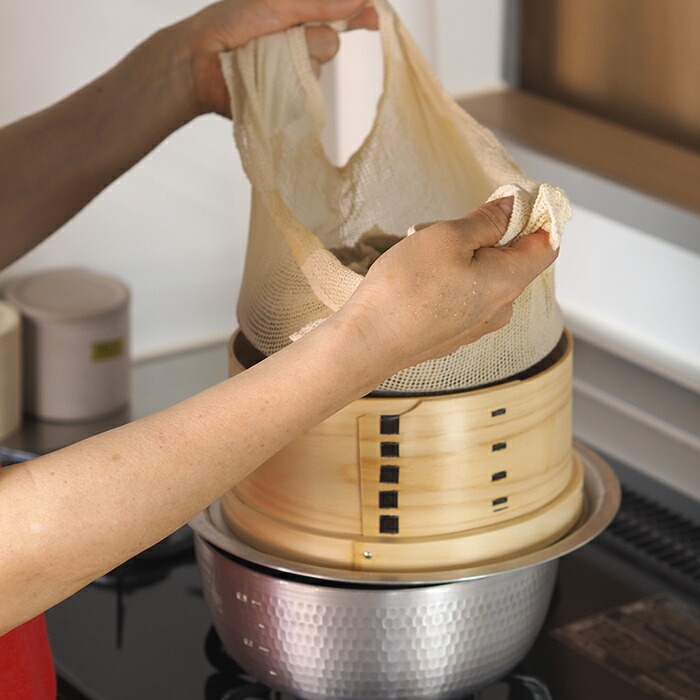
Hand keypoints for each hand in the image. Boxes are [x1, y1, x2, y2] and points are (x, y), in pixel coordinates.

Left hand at [174, 0, 377, 115]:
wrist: (200, 63)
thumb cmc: (230, 26)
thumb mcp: (276, 5)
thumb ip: (317, 4)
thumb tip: (357, 0)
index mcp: (300, 16)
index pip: (340, 14)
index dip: (360, 14)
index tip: (375, 17)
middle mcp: (301, 43)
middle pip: (331, 42)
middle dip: (311, 39)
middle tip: (282, 37)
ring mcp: (296, 71)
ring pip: (318, 68)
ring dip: (295, 63)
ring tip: (264, 60)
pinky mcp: (289, 97)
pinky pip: (305, 93)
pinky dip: (288, 85)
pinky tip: (267, 80)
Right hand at [339, 197, 558, 375]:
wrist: (368, 342)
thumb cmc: (407, 289)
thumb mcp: (448, 237)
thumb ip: (487, 220)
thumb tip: (514, 206)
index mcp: (508, 282)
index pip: (547, 245)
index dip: (538, 217)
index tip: (514, 198)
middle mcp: (500, 309)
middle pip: (514, 261)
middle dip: (491, 236)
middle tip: (453, 225)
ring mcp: (476, 326)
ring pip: (485, 279)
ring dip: (466, 258)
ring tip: (428, 254)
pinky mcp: (452, 335)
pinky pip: (464, 298)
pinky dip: (451, 281)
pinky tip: (420, 280)